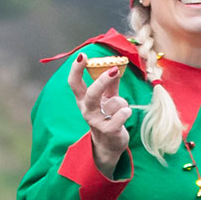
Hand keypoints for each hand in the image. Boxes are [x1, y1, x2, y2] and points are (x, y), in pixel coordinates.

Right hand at [68, 54, 132, 178]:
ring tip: (122, 109)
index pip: (74, 83)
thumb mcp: (107, 99)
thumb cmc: (107, 117)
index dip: (76, 69)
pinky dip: (125, 112)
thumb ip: (110, 84)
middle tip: (114, 69)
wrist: (109, 144)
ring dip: (122, 103)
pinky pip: (120, 116)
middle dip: (102, 81)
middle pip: (91, 93)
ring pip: (113, 103)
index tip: (83, 55)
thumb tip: (115, 65)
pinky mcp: (108, 131)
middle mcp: (86, 110)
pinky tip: (126, 114)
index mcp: (83, 100)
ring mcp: (96, 122)